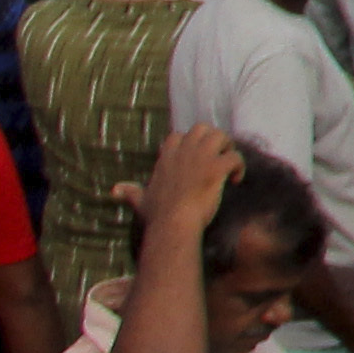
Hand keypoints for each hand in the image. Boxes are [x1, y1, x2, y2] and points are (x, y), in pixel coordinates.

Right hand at [127, 124, 244, 237]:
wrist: (173, 224)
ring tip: (228, 165)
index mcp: (166, 158)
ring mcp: (200, 158)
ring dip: (228, 147)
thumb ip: (130, 192)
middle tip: (217, 158)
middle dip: (212, 139)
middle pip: (201, 128)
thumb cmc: (158, 215)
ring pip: (220, 135)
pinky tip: (235, 180)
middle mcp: (183, 153)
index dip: (189, 143)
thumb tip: (114, 189)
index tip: (195, 159)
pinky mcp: (216, 168)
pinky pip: (235, 156)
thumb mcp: (141, 201)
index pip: (177, 136)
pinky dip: (239, 166)